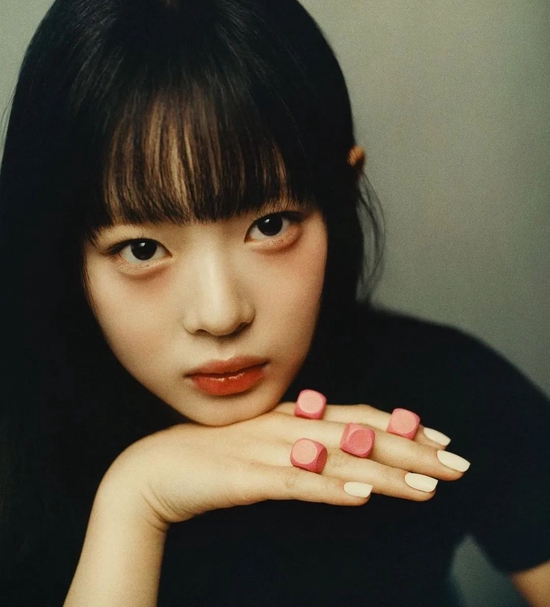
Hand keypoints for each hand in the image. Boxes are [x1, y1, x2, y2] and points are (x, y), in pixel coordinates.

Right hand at [100, 401, 467, 529]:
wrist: (153, 470)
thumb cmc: (209, 458)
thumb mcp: (262, 446)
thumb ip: (297, 444)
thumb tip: (336, 455)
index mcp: (291, 417)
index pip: (356, 416)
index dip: (399, 425)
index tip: (438, 436)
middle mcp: (286, 427)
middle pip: (358, 435)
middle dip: (411, 448)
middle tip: (455, 462)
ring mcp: (267, 450)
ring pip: (335, 460)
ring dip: (384, 472)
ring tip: (426, 484)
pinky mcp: (246, 478)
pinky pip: (295, 484)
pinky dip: (329, 489)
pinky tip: (359, 496)